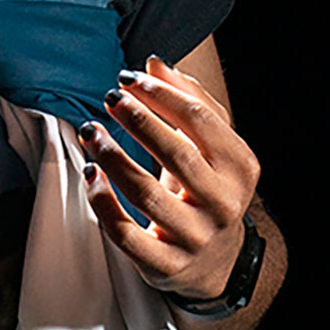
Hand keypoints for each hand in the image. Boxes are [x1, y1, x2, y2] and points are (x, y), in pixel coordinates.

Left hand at [78, 55, 260, 300]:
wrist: (216, 261)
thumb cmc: (206, 187)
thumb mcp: (210, 146)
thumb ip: (188, 99)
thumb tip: (154, 63)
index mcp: (239, 167)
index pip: (199, 120)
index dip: (160, 94)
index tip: (127, 78)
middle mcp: (223, 203)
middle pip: (177, 154)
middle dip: (139, 121)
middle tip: (110, 98)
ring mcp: (195, 237)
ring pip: (147, 194)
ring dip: (113, 157)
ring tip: (90, 131)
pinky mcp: (166, 266)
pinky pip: (127, 234)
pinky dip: (104, 203)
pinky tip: (90, 174)